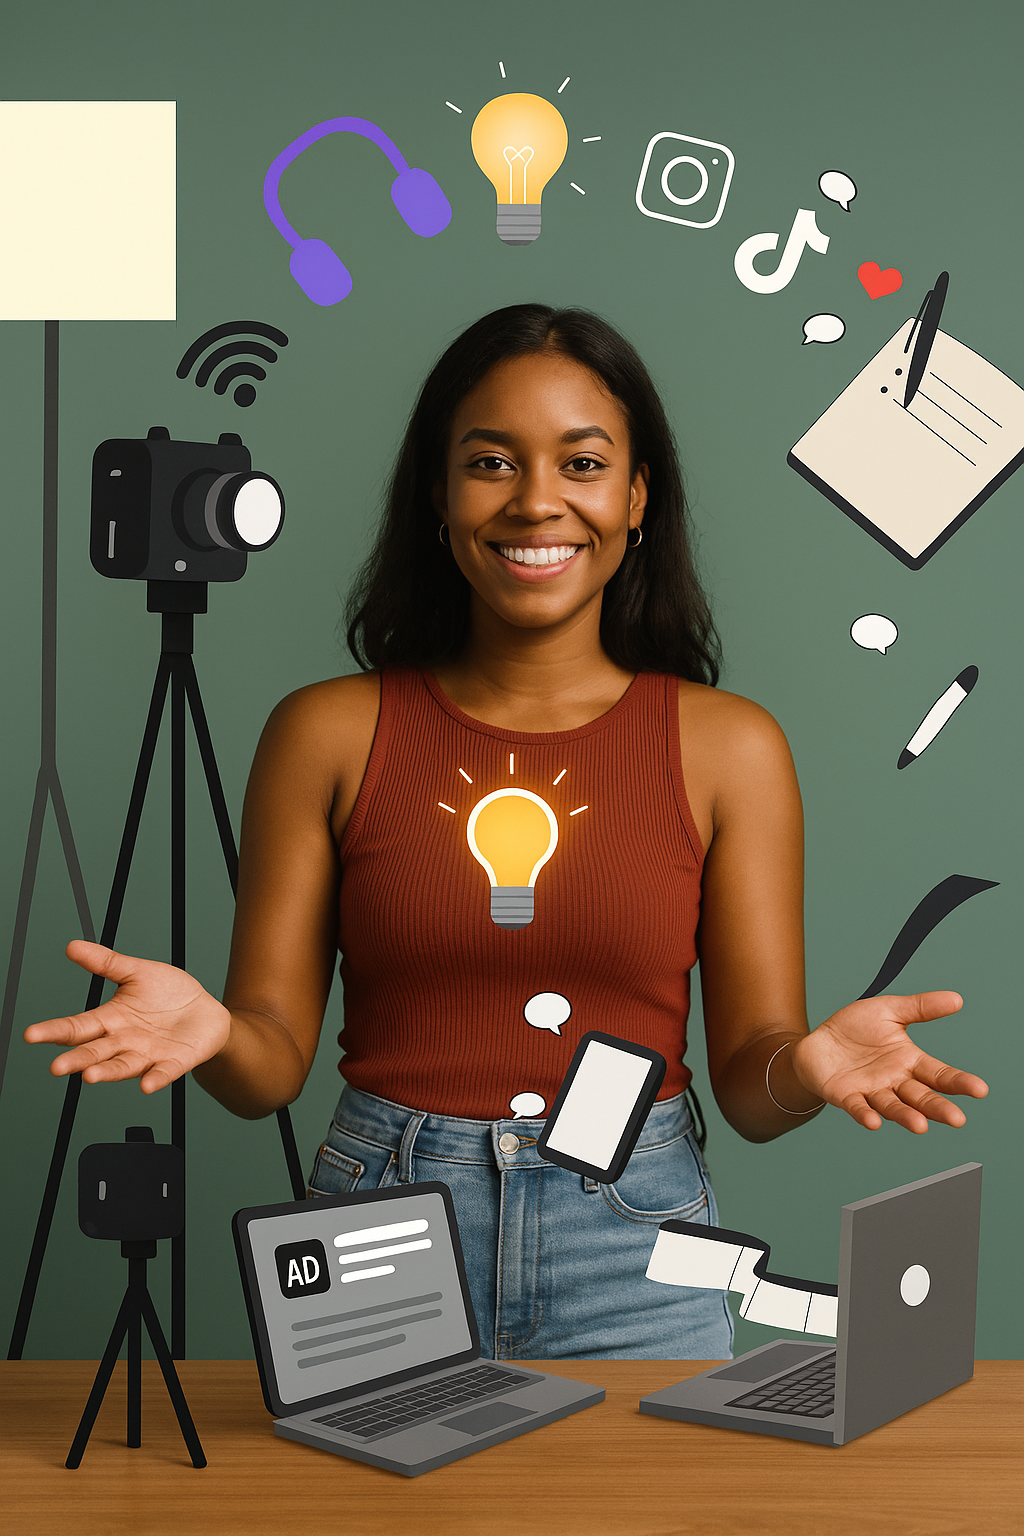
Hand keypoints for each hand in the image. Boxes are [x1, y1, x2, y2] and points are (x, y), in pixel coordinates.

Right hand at [23, 940, 230, 1093]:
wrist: (206, 1013)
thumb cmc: (169, 994)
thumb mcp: (138, 972)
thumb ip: (106, 963)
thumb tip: (72, 946)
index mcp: (111, 1020)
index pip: (77, 1027)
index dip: (54, 1031)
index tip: (30, 1035)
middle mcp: (124, 1042)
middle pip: (95, 1052)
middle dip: (75, 1059)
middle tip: (56, 1066)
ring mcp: (148, 1055)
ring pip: (122, 1066)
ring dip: (105, 1072)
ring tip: (88, 1076)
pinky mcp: (174, 1063)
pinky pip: (162, 1073)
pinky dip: (154, 1079)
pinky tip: (146, 1085)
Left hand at [790, 991, 988, 1132]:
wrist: (818, 1042)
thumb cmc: (856, 1029)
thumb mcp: (889, 1010)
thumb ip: (921, 1007)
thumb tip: (957, 999)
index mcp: (910, 1062)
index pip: (939, 1074)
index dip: (959, 1082)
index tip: (981, 1090)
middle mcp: (895, 1082)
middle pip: (921, 1097)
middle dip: (938, 1108)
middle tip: (958, 1119)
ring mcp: (871, 1091)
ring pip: (893, 1107)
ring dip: (907, 1116)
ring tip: (921, 1125)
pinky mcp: (846, 1096)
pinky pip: (858, 1107)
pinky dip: (866, 1114)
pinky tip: (874, 1121)